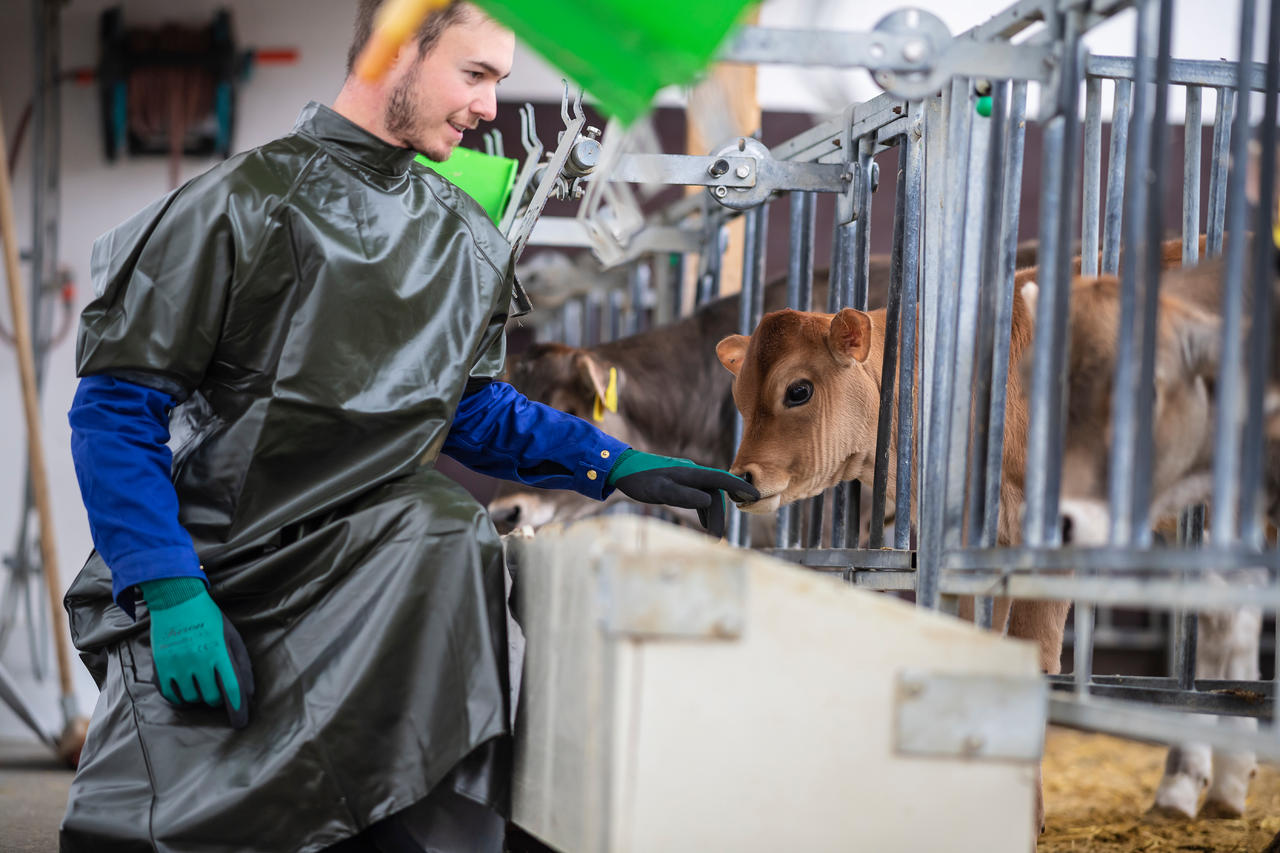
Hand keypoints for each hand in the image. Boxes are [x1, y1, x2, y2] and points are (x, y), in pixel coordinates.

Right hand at [140, 577, 254, 728]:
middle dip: (218, 697)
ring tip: (201, 679)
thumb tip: (248, 695)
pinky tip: (186, 686)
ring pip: (191, 699)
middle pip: (212, 698)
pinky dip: (180, 697)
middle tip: (216, 683)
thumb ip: (241, 665)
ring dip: (199, 696)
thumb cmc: (210, 620)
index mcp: (219, 651)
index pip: (232, 688)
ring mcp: (176, 664)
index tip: (241, 724)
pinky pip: (171, 696)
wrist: (177, 601)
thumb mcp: (232, 637)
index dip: (238, 710)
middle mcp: (197, 660)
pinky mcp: (160, 667)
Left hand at [605, 450, 759, 537]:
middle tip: (716, 540)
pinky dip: (704, 511)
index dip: (740, 487)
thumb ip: (683, 496)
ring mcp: (686, 477)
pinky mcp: (680, 482)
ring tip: (712, 536)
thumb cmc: (639, 480)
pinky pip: (700, 497)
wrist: (621, 468)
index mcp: (690, 473)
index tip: (756, 496)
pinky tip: (704, 523)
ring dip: (712, 516)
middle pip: (715, 495)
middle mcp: (692, 473)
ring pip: (708, 497)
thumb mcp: (659, 490)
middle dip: (719, 517)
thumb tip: (708, 502)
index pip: (721, 480)